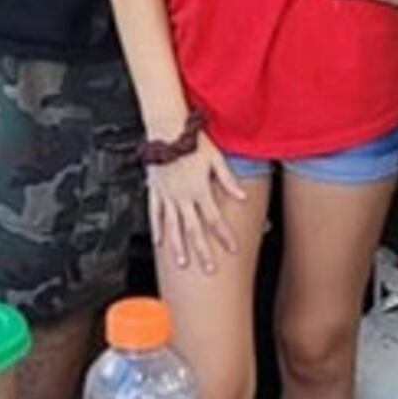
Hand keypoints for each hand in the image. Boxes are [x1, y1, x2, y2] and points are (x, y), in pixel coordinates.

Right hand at [146, 141, 252, 274]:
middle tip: (209, 269)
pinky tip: (159, 242)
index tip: (232, 249)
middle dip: (203, 251)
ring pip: (173, 226)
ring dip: (179, 247)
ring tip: (183, 262)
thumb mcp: (216, 158)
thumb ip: (228, 180)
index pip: (215, 219)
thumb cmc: (192, 141)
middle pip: (194, 230)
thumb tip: (242, 196)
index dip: (224, 236)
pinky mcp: (156, 191)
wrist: (166, 129)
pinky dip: (157, 229)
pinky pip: (155, 214)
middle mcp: (183, 196)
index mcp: (200, 189)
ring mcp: (167, 196)